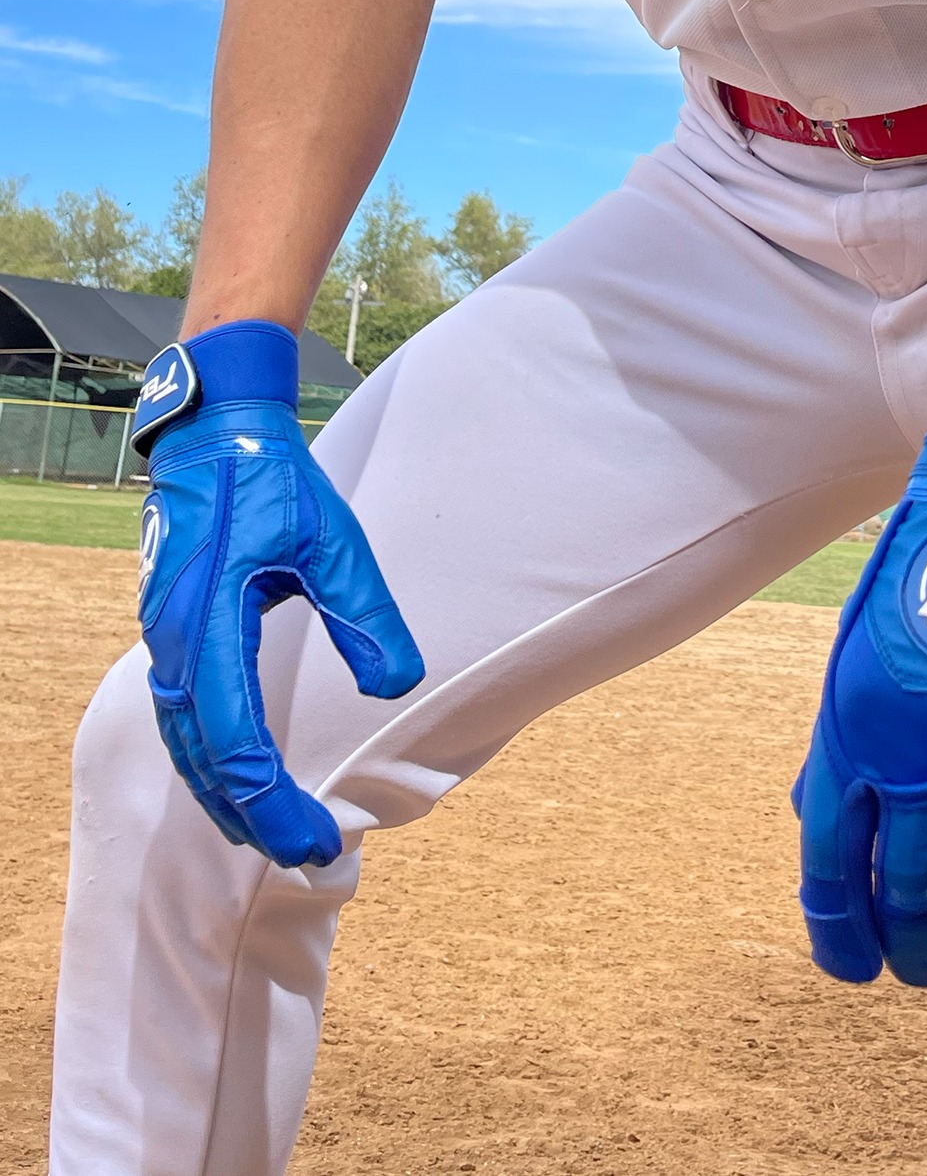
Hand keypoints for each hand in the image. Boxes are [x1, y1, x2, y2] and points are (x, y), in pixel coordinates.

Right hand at [133, 321, 423, 867]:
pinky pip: (188, 712)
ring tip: (275, 833)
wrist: (218, 433)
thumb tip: (397, 690)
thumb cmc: (276, 484)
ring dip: (228, 793)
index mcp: (207, 625)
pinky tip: (243, 775)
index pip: (234, 743)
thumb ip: (365, 616)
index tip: (315, 842)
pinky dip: (213, 756)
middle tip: (308, 856)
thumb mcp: (335, 543)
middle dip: (252, 815)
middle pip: (204, 758)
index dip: (272, 802)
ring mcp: (168, 637)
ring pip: (188, 741)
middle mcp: (175, 642)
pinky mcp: (176, 628)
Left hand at [793, 341, 926, 985]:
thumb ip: (845, 740)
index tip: (853, 967)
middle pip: (907, 887)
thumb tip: (825, 819)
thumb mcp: (857, 656)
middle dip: (910, 944)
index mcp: (855, 729)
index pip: (833, 858)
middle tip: (920, 970)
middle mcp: (918, 758)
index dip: (840, 926)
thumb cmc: (925, 579)